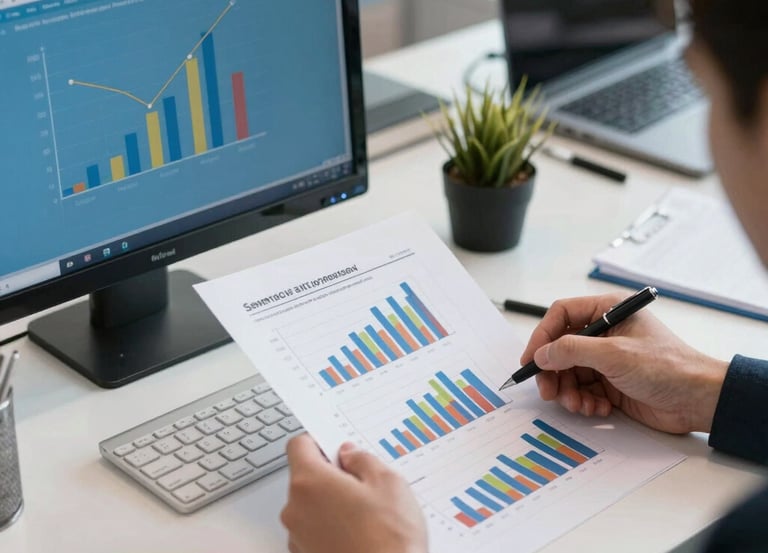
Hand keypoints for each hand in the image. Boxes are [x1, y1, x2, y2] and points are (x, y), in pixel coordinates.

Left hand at [281, 434, 427, 552]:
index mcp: (310, 482)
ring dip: (333, 503)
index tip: (337, 445)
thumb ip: (363, 460)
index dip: (319, 441)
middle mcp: (296, 509)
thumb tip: (350, 455)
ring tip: (368, 513)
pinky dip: (333, 526)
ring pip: (312, 505)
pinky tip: (361, 532)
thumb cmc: (389, 540)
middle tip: (364, 482)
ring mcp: (298, 537)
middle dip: (331, 475)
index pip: (298, 445)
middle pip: (305, 477)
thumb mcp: (388, 482)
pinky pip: (316, 530)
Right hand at [521, 293, 727, 433]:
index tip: (530, 360)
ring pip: (568, 373)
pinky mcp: (610, 383)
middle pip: (560, 348)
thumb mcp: (614, 354)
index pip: (561, 316)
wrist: (698, 401)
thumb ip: (572, 351)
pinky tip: (599, 410)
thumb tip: (540, 354)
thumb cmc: (667, 367)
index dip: (542, 337)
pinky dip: (584, 402)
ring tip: (580, 405)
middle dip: (553, 372)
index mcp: (607, 311)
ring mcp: (606, 359)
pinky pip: (582, 391)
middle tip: (548, 392)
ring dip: (569, 392)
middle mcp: (604, 332)